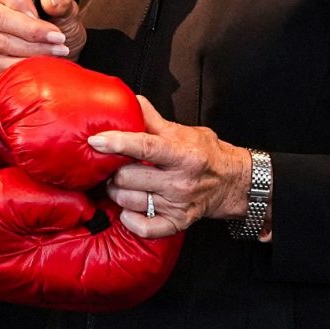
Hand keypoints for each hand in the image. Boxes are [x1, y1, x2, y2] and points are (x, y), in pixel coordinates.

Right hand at [0, 0, 86, 73]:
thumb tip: (49, 1)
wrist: (57, 50)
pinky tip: (36, 65)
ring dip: (31, 50)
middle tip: (56, 38)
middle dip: (30, 31)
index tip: (39, 15)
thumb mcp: (66, 8)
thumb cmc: (58, 25)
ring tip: (55, 51)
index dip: (19, 1)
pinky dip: (18, 65)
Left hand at [87, 96, 250, 238]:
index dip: (118, 143)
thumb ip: (154, 119)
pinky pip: (145, 228)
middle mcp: (181, 181)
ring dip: (118, 193)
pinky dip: (131, 221)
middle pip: (129, 177)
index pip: (146, 147)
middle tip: (112, 167)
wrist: (233, 183)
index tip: (96, 140)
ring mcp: (179, 204)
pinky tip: (128, 210)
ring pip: (130, 200)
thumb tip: (131, 100)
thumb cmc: (205, 155)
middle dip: (113, 171)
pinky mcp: (178, 222)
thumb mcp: (184, 132)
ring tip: (121, 184)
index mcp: (183, 154)